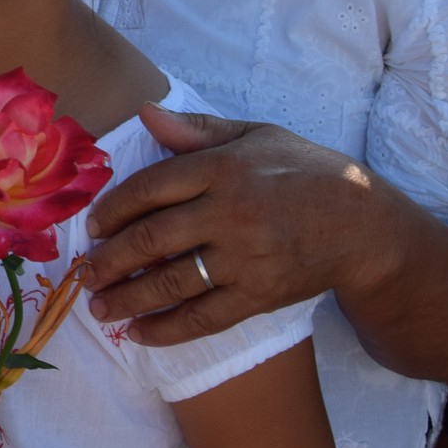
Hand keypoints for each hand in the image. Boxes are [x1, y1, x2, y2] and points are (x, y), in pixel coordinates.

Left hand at [82, 105, 385, 345]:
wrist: (364, 223)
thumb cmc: (303, 171)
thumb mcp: (255, 136)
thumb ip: (197, 129)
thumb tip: (145, 112)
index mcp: (223, 169)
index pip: (151, 188)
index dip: (114, 208)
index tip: (93, 227)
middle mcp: (231, 213)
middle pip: (153, 238)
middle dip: (110, 259)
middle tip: (83, 273)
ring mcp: (246, 258)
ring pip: (172, 282)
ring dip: (128, 298)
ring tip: (98, 307)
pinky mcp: (261, 295)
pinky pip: (205, 317)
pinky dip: (168, 329)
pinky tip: (139, 335)